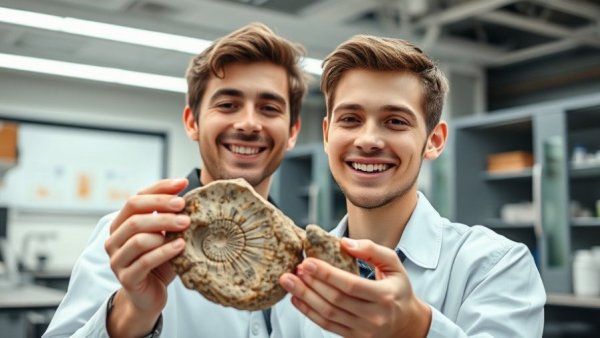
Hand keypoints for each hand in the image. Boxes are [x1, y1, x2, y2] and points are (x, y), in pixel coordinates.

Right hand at [104, 178, 190, 336]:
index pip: (136, 198)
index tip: (183, 184)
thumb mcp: (165, 234)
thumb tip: (184, 187)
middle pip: (135, 215)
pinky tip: (180, 246)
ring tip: (186, 227)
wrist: (150, 296)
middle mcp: (114, 239)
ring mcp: (117, 259)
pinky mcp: (127, 278)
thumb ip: (169, 214)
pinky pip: (145, 261)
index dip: (159, 189)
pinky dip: (164, 251)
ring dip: (164, 229)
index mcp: (121, 224)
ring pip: (138, 238)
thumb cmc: (159, 260)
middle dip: (162, 209)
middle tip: (185, 208)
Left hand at [280, 238, 431, 337]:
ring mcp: (363, 330)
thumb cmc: (397, 289)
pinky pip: (326, 325)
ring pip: (328, 314)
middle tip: (295, 269)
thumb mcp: (393, 265)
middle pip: (335, 300)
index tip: (308, 261)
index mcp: (385, 296)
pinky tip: (296, 298)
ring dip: (305, 296)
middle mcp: (374, 316)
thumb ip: (371, 250)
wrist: (406, 323)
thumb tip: (344, 242)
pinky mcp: (353, 337)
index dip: (327, 274)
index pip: (351, 285)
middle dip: (311, 283)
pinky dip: (308, 312)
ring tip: (289, 281)